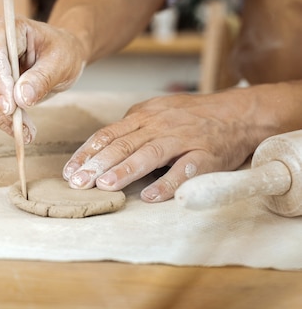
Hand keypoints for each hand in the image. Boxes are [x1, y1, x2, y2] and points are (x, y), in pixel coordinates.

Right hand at [0, 17, 87, 141]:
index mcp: (7, 29)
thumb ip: (42, 78)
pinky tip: (19, 129)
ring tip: (27, 132)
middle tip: (25, 130)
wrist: (60, 52)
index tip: (10, 108)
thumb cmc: (62, 50)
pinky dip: (1, 118)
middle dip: (1, 108)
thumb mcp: (61, 62)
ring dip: (1, 118)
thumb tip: (21, 98)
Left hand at [62, 90, 269, 202]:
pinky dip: (167, 183)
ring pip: (149, 154)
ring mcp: (183, 138)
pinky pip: (185, 170)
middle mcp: (160, 125)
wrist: (239, 113)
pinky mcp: (206, 155)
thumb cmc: (191, 116)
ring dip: (125, 170)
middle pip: (123, 144)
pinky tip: (149, 196)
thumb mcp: (156, 112)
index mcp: (143, 116)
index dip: (87, 153)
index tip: (69, 171)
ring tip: (105, 185)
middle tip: (78, 183)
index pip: (108, 134)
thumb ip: (131, 127)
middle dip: (97, 164)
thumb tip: (100, 146)